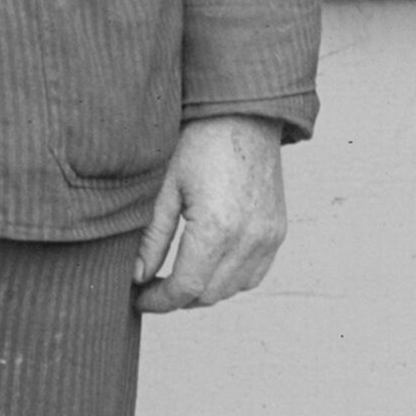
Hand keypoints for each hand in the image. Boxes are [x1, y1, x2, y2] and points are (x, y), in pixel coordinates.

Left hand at [134, 114, 288, 314]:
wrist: (244, 114)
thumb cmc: (201, 142)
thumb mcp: (166, 188)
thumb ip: (152, 238)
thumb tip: (137, 277)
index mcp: (217, 228)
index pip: (186, 288)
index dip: (158, 301)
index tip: (139, 298)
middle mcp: (249, 238)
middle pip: (208, 295)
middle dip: (177, 298)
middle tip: (151, 286)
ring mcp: (268, 236)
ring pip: (232, 290)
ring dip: (204, 290)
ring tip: (177, 275)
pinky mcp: (277, 231)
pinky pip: (254, 274)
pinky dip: (230, 279)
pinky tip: (209, 264)